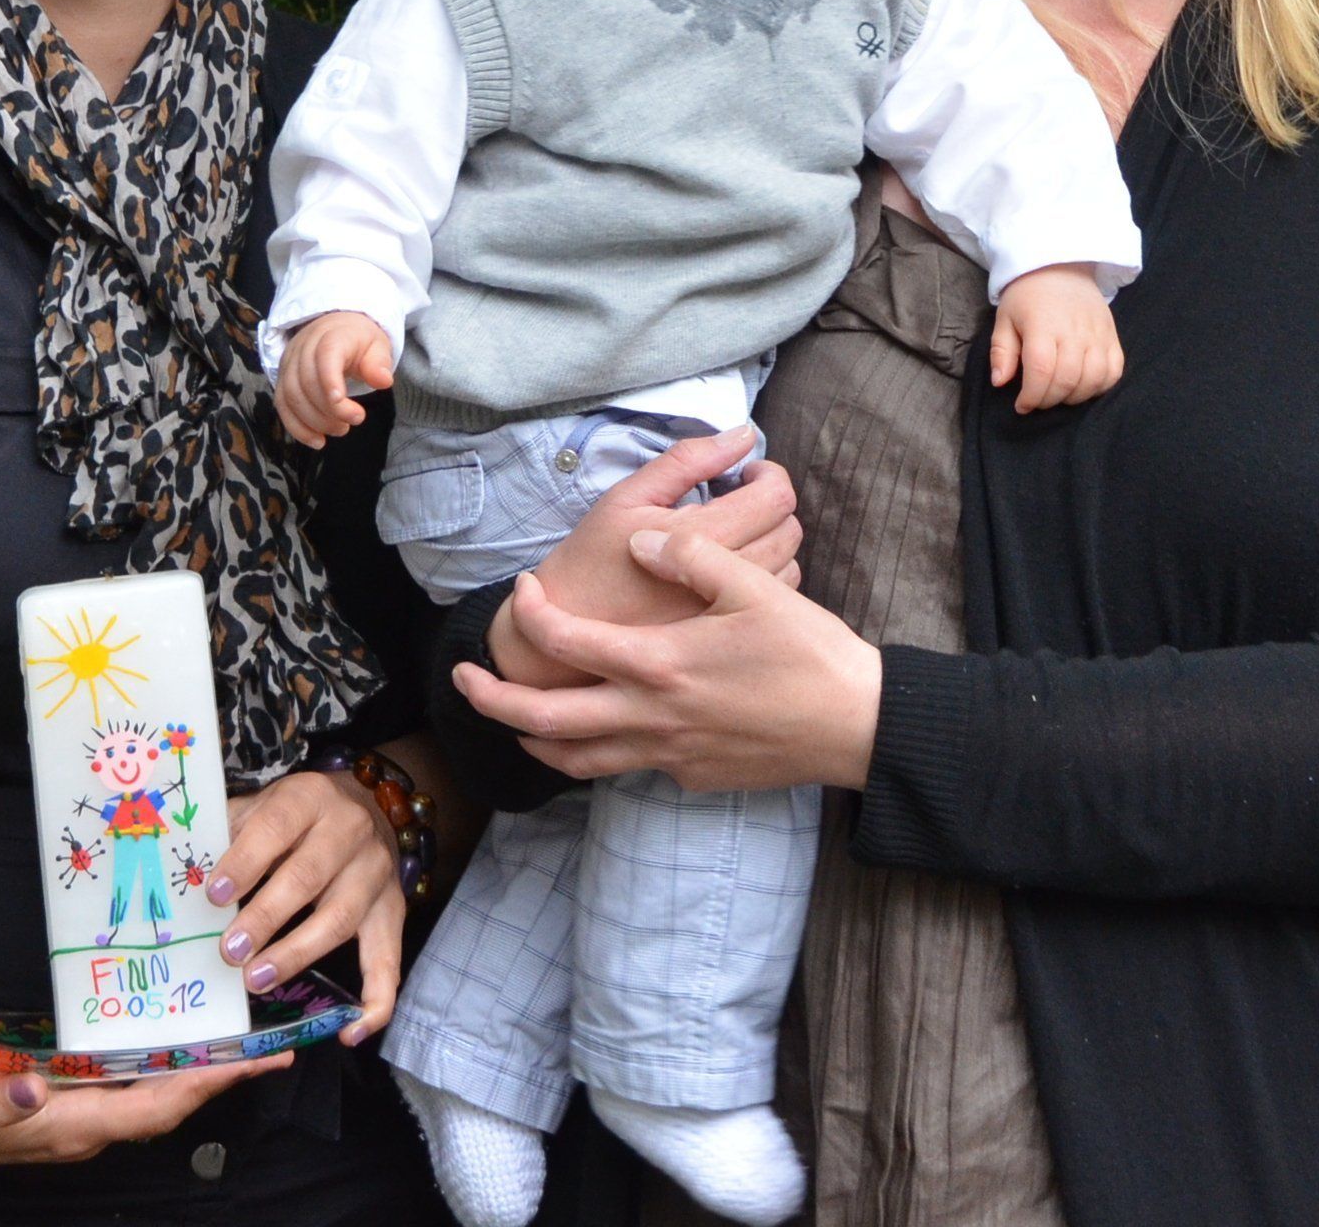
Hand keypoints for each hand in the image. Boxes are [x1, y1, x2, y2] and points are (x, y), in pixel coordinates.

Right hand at [0, 1041, 285, 1166]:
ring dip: (196, 1069)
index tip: (254, 1064)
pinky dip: (158, 1058)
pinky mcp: (64, 1096)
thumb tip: (34, 1092)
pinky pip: (125, 1080)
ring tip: (238, 1035)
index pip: (155, 1108)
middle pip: (168, 1103)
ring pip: (151, 1093)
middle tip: (272, 1045)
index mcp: (66, 1128)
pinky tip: (170, 1033)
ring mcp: (75, 1114)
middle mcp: (82, 1126)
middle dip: (221, 1077)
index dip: (207, 1087)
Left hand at [208, 768, 405, 1040]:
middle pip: (308, 876)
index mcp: (309, 798)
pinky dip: (375, 1002)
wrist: (365, 806)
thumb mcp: (262, 807)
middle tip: (229, 952)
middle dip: (266, 917)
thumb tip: (179, 876)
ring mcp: (376, 874)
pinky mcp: (393, 912)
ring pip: (340, 918)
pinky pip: (390, 961)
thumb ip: (226, 834)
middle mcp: (350, 831)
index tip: (215, 895)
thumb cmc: (295, 817)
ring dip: (297, 954)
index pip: (277, 827)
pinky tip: (350, 1033)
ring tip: (257, 979)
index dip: (246, 861)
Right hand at [274, 313, 388, 446]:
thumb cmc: (357, 341)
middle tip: (354, 420)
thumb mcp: (377, 346)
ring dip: (314, 421)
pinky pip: (282, 406)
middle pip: (306, 381)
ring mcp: (289, 364)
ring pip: (291, 396)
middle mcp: (304, 348)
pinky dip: (297, 427)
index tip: (344, 405)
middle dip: (330, 410)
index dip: (330, 381)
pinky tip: (317, 440)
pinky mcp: (282, 380)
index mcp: (331, 336)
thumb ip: (379, 363)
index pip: (325, 355)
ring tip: (340, 429)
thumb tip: (383, 381)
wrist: (334, 327)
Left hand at [456, 527, 878, 793]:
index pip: (566, 642)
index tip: (523, 592)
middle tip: (462, 681)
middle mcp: (652, 717)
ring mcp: (670, 755)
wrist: (856, 726)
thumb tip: (640, 542)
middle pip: (545, 723)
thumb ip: (689, 557)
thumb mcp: (754, 586)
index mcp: (659, 664)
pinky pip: (628, 767)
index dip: (531, 615)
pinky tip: (608, 726)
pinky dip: (599, 751)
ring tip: (514, 722)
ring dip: (535, 740)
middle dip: (492, 703)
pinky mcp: (692, 776)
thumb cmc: (809, 652)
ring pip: (578, 760)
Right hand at [482, 426, 802, 689]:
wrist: (566, 638)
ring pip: (790, 566)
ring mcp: (731, 615)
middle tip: (737, 500)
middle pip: (789, 529)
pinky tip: (730, 571)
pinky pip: (774, 600)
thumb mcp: (626, 497)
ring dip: (771, 541)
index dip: (767, 474)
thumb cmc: (592, 560)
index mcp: (699, 537)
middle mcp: (725, 580)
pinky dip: (765, 577)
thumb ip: (688, 460)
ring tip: (733, 537)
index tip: (744, 473)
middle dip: (770, 505)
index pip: (776, 496)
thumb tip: (743, 434)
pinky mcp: (729, 639)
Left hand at [989, 266, 1121, 410]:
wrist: (1060, 267)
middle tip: (1037, 400)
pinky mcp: (1113, 336)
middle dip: (1049, 400)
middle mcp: (1074, 331)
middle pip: (1067, 380)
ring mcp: (1098, 334)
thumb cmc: (1027, 296)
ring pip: (1093, 379)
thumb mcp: (1004, 319)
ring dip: (1074, 397)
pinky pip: (1114, 371)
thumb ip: (1002, 352)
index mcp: (1043, 325)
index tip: (1021, 406)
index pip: (1041, 371)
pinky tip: (1083, 386)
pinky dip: (1100, 386)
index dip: (1031, 396)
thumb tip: (1000, 382)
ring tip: (1058, 394)